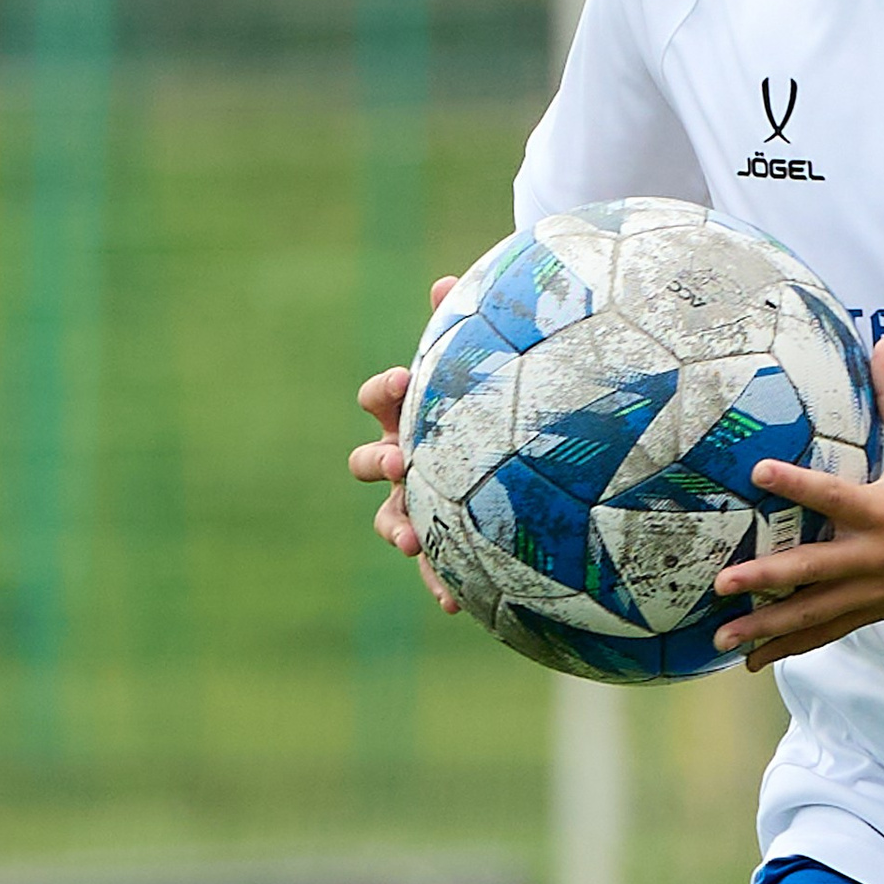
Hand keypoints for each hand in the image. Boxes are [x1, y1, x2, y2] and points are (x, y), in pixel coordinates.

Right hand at [348, 276, 462, 610]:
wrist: (516, 449)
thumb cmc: (490, 398)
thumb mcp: (482, 362)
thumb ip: (463, 327)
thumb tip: (446, 281)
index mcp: (408, 413)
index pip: (380, 396)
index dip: (384, 389)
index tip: (400, 380)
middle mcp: (402, 458)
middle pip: (368, 461)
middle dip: (376, 462)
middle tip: (396, 461)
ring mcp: (416, 501)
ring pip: (391, 518)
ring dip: (397, 527)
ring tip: (411, 540)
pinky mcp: (442, 540)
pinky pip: (436, 563)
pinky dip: (439, 580)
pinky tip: (452, 602)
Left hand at [712, 342, 883, 669]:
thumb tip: (883, 342)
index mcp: (882, 511)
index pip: (832, 495)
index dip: (796, 483)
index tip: (758, 471)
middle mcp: (872, 556)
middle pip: (812, 570)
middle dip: (765, 579)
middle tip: (721, 582)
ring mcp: (872, 590)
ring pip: (812, 614)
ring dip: (766, 628)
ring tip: (721, 639)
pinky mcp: (874, 611)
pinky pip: (826, 632)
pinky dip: (790, 647)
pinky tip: (754, 661)